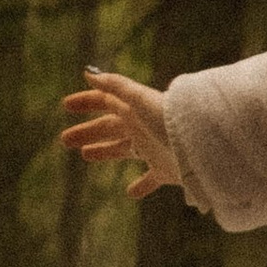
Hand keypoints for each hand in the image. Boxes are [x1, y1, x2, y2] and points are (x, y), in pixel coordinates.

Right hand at [60, 69, 179, 199]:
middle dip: (88, 132)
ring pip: (124, 150)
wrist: (202, 147)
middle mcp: (143, 128)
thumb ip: (115, 86)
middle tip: (65, 140)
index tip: (66, 105)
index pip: (106, 101)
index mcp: (135, 110)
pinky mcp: (166, 170)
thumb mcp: (140, 100)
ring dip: (104, 151)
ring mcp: (154, 149)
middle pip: (109, 128)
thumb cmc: (170, 120)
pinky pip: (151, 179)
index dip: (87, 102)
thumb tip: (88, 73)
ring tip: (85, 155)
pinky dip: (141, 186)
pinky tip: (131, 193)